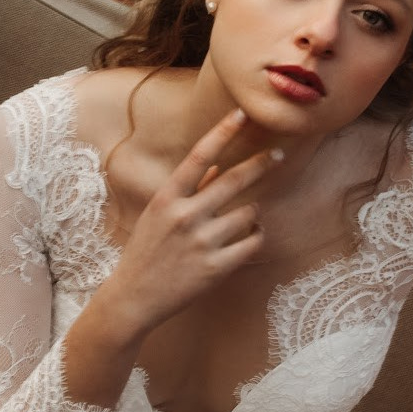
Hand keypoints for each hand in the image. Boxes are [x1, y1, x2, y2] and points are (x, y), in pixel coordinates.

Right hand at [94, 108, 279, 339]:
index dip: (222, 133)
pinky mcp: (216, 268)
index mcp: (167, 198)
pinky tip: (251, 237)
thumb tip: (216, 166)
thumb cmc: (145, 251)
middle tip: (278, 154)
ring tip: (248, 217)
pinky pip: (252, 243)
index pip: (198, 157)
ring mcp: (201, 243)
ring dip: (254, 212)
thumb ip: (188, 190)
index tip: (241, 114)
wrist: (133, 297)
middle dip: (261, 164)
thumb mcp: (158, 215)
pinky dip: (256, 237)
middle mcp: (184, 216)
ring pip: (249, 214)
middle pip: (233, 181)